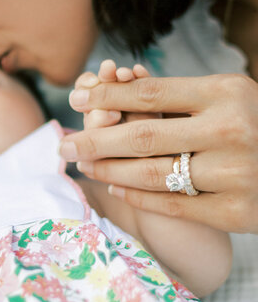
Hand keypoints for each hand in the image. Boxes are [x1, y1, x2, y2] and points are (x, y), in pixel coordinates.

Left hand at [60, 72, 257, 232]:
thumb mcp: (231, 95)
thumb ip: (181, 97)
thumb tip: (113, 91)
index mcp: (228, 91)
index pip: (150, 91)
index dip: (107, 95)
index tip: (76, 98)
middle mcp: (232, 130)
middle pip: (142, 134)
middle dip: (94, 139)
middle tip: (64, 144)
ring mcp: (235, 173)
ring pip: (152, 173)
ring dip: (109, 170)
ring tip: (84, 165)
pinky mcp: (237, 211)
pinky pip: (173, 204)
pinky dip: (137, 195)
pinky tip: (114, 186)